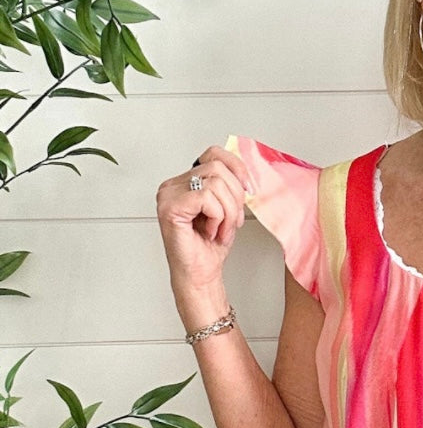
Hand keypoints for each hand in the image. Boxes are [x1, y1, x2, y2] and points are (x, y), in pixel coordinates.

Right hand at [156, 147, 249, 301]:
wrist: (200, 274)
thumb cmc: (209, 246)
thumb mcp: (228, 208)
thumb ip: (231, 185)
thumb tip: (247, 171)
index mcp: (185, 181)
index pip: (214, 153)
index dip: (237, 167)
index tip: (249, 188)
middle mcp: (173, 185)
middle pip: (218, 167)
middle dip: (235, 197)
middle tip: (231, 221)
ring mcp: (168, 195)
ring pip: (216, 183)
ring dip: (228, 212)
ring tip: (219, 229)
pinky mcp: (170, 207)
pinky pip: (207, 198)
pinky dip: (217, 217)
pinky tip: (210, 231)